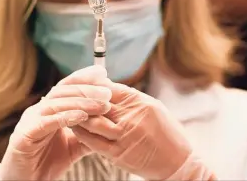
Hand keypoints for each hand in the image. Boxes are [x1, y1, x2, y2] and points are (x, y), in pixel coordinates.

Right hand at [0, 66, 112, 180]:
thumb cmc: (46, 161)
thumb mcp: (73, 146)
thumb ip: (88, 134)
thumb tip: (110, 124)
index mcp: (49, 108)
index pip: (66, 86)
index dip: (83, 78)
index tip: (103, 73)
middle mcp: (38, 110)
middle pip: (63, 91)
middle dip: (86, 89)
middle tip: (107, 92)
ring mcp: (30, 120)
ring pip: (56, 104)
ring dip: (81, 103)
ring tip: (101, 105)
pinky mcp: (25, 134)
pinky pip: (46, 122)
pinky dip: (65, 117)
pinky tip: (82, 117)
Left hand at [69, 70, 197, 179]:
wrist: (177, 164)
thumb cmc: (167, 133)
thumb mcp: (153, 107)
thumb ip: (130, 98)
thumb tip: (108, 88)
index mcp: (140, 103)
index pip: (110, 89)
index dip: (95, 85)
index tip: (86, 83)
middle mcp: (131, 118)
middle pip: (99, 103)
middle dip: (83, 98)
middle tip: (70, 94)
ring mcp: (124, 137)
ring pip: (93, 122)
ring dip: (79, 115)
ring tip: (69, 110)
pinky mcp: (118, 154)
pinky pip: (94, 142)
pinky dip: (82, 133)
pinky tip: (75, 128)